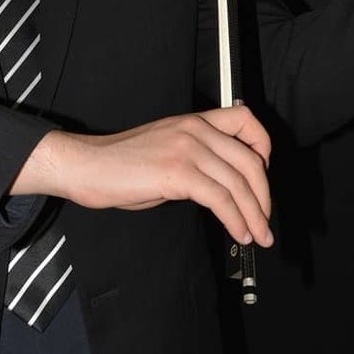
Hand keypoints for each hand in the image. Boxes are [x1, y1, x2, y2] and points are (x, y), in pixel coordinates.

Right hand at [12, 104, 272, 246]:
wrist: (88, 165)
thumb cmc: (121, 163)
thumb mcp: (166, 147)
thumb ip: (197, 156)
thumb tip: (224, 183)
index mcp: (193, 121)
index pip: (244, 118)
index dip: (263, 145)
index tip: (264, 172)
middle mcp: (194, 129)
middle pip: (250, 159)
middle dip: (264, 195)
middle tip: (264, 219)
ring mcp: (187, 149)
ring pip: (239, 182)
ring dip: (255, 215)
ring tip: (257, 235)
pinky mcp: (178, 173)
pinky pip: (221, 199)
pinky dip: (236, 220)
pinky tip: (237, 233)